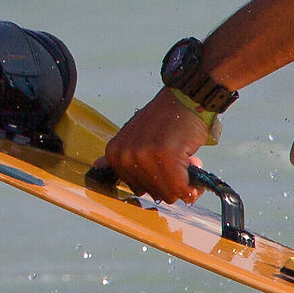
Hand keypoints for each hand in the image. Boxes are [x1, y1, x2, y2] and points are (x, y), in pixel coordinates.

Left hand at [101, 90, 217, 203]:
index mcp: (115, 153)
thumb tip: (97, 166)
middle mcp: (125, 155)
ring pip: (168, 193)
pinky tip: (195, 166)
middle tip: (180, 161)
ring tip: (187, 160)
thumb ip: (118, 155)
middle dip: (173, 183)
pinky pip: (181, 188)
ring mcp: (145, 155)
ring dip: (185, 184)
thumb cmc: (164, 120)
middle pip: (154, 193)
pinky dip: (192, 186)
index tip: (168, 167)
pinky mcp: (167, 155)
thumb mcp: (133, 136)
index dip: (159, 182)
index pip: (139, 189)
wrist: (185, 99)